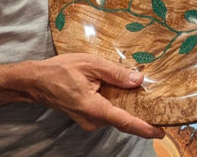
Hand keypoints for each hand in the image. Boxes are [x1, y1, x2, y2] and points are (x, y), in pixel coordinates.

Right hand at [25, 53, 164, 138]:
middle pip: (123, 120)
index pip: (125, 122)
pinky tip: (121, 92)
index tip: (161, 131)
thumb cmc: (59, 70)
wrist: (35, 81)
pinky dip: (116, 105)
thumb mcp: (90, 65)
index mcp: (94, 108)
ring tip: (143, 95)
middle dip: (141, 114)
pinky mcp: (86, 117)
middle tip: (159, 106)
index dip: (145, 128)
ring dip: (128, 108)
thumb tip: (138, 81)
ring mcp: (88, 121)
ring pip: (115, 116)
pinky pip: (106, 113)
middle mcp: (92, 120)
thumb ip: (115, 73)